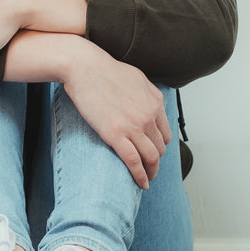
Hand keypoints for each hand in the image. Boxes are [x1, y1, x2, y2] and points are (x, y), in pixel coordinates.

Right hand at [62, 43, 171, 189]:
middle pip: (160, 147)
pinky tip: (141, 184)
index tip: (153, 153)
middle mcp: (149, 115)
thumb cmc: (103, 70)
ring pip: (151, 157)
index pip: (165, 133)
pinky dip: (140, 176)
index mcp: (155, 101)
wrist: (84, 67)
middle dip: (156, 161)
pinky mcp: (116, 135)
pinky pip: (134, 161)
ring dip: (151, 172)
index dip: (160, 146)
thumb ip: (147, 93)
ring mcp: (133, 126)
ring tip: (146, 180)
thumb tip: (151, 104)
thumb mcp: (136, 77)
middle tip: (148, 169)